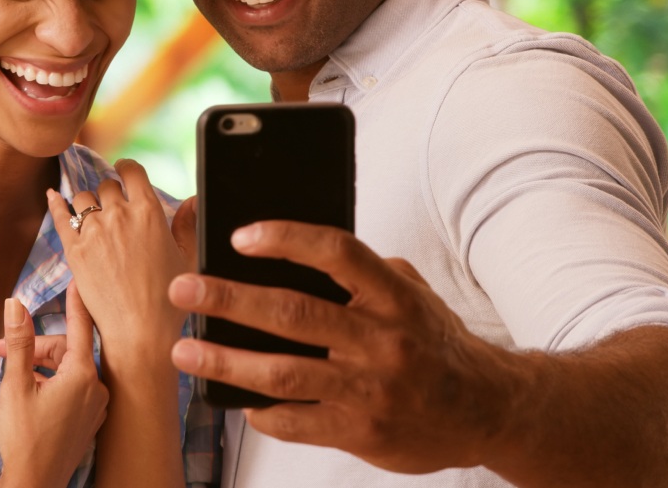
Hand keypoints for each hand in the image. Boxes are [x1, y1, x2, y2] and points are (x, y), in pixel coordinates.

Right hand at [0, 283, 108, 486]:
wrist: (34, 483)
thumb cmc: (24, 437)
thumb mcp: (15, 385)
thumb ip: (19, 342)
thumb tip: (16, 304)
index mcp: (82, 375)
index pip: (81, 326)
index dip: (76, 302)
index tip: (79, 280)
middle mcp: (97, 388)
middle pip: (67, 351)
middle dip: (35, 348)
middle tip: (1, 352)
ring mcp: (97, 406)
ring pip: (70, 370)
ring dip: (42, 366)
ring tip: (13, 376)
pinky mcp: (92, 420)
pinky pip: (76, 389)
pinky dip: (54, 382)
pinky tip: (32, 391)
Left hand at [47, 159, 195, 355]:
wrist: (140, 331)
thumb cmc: (169, 299)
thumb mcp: (187, 258)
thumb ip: (187, 224)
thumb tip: (193, 199)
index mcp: (149, 211)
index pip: (132, 171)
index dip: (127, 169)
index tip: (124, 173)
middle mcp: (119, 214)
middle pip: (107, 186)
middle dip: (110, 193)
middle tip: (113, 209)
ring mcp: (94, 231)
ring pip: (83, 199)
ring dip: (89, 203)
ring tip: (93, 216)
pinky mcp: (75, 250)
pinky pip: (61, 217)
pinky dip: (56, 203)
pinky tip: (53, 196)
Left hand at [166, 220, 524, 474]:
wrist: (484, 408)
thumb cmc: (431, 339)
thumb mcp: (409, 291)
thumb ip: (359, 273)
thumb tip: (285, 249)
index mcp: (394, 295)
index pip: (337, 253)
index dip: (288, 240)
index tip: (241, 235)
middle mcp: (382, 340)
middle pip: (295, 314)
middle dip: (230, 301)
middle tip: (183, 290)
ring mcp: (371, 389)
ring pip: (285, 374)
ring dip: (227, 363)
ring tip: (185, 353)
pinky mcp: (362, 432)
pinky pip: (298, 423)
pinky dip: (262, 411)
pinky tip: (236, 399)